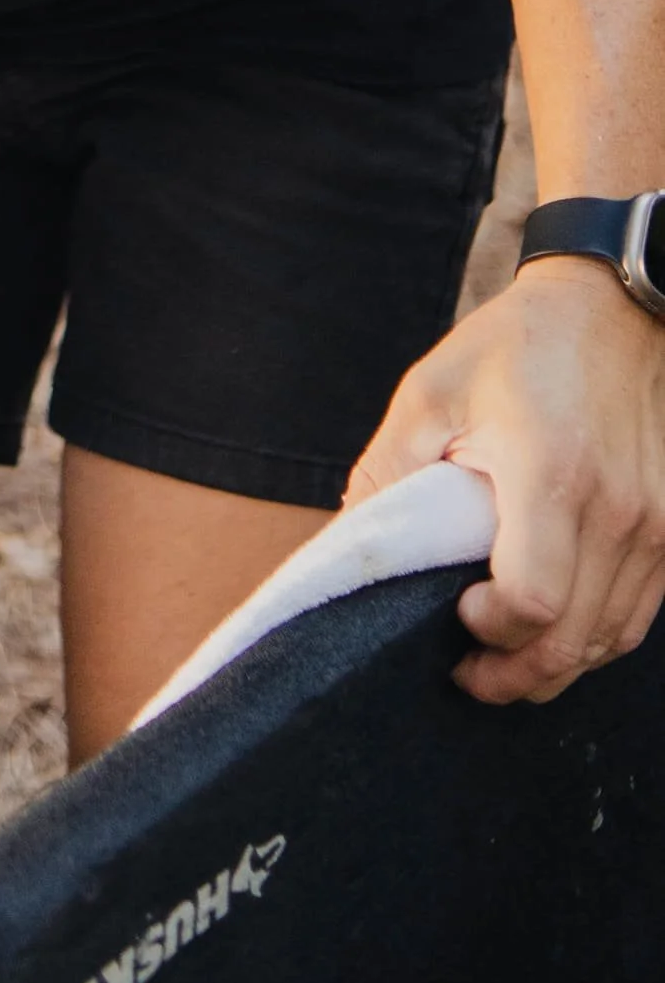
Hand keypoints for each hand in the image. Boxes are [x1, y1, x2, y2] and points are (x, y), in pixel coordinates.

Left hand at [349, 262, 664, 701]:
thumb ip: (388, 470)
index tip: (456, 614)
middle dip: (515, 676)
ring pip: (611, 640)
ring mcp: (656, 525)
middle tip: (469, 673)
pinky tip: (554, 630)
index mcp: (552, 477)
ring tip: (503, 658)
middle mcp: (618, 512)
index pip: (533, 603)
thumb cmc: (516, 346)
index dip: (491, 632)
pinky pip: (639, 616)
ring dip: (556, 664)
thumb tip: (349, 540)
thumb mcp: (431, 392)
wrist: (611, 306)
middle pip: (574, 642)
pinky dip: (596, 638)